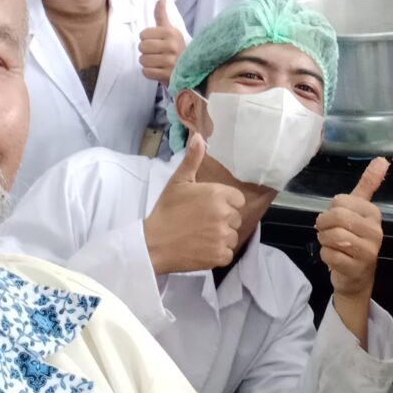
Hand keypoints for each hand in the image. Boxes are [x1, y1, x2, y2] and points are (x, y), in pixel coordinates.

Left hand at [139, 0, 184, 83]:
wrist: (190, 69)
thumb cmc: (176, 48)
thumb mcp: (171, 30)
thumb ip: (162, 16)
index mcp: (171, 33)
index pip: (143, 34)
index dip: (146, 39)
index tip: (156, 42)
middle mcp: (171, 46)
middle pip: (142, 47)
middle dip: (146, 51)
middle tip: (156, 53)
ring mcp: (170, 62)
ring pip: (143, 60)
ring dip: (147, 62)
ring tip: (157, 62)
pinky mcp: (168, 75)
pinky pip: (146, 72)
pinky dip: (149, 72)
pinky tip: (157, 70)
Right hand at [143, 134, 245, 274]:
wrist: (154, 243)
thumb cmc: (166, 211)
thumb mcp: (178, 182)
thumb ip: (193, 159)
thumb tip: (200, 136)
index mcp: (217, 194)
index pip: (238, 199)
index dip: (226, 203)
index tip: (210, 208)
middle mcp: (224, 214)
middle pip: (236, 218)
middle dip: (224, 220)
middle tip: (202, 222)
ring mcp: (223, 236)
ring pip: (233, 236)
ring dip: (222, 238)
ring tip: (202, 236)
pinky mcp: (219, 256)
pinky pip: (228, 254)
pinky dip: (218, 254)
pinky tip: (203, 248)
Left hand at [316, 158, 387, 300]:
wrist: (356, 277)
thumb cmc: (355, 239)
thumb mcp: (358, 210)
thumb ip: (368, 184)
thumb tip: (382, 159)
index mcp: (373, 213)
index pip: (340, 201)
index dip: (330, 210)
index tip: (336, 220)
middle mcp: (375, 231)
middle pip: (336, 217)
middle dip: (324, 225)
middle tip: (327, 232)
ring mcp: (368, 251)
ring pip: (332, 236)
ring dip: (324, 241)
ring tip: (332, 245)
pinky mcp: (357, 268)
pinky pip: (329, 255)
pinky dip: (325, 256)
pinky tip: (334, 258)